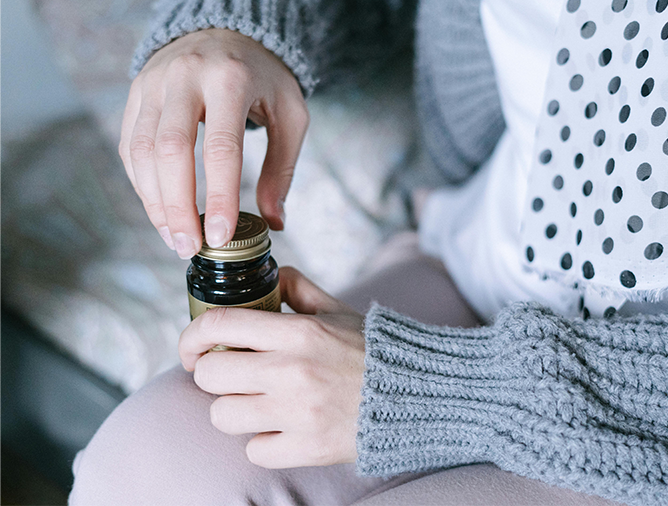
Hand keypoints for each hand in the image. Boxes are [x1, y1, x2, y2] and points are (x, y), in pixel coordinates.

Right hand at [119, 28, 308, 257]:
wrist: (226, 29)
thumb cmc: (263, 77)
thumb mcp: (290, 115)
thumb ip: (282, 168)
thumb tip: (275, 222)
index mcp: (230, 80)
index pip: (220, 147)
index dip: (218, 196)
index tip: (219, 236)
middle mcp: (185, 77)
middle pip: (170, 151)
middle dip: (177, 207)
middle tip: (189, 247)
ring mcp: (153, 83)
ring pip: (140, 151)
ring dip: (154, 202)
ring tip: (175, 238)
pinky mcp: (135, 94)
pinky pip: (128, 146)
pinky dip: (142, 184)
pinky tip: (160, 210)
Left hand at [178, 267, 364, 467]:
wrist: (417, 395)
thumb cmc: (374, 351)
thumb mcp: (338, 310)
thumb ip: (299, 289)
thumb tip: (269, 276)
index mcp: (299, 332)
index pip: (219, 325)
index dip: (192, 335)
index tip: (193, 346)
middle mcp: (293, 371)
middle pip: (210, 374)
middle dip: (213, 372)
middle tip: (231, 374)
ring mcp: (298, 413)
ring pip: (223, 415)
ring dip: (234, 408)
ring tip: (257, 402)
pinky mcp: (306, 448)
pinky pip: (254, 449)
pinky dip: (263, 440)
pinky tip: (282, 427)